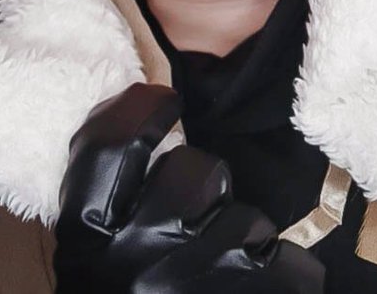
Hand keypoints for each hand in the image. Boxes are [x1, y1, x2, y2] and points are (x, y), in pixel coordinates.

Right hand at [52, 82, 323, 293]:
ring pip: (248, 221)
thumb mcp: (88, 256)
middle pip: (197, 172)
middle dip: (208, 186)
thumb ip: (108, 194)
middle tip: (196, 216)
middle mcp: (135, 256)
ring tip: (221, 270)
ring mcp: (190, 284)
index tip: (162, 101)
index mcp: (86, 236)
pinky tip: (263, 288)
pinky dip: (285, 276)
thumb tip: (148, 108)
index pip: (111, 143)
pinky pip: (289, 267)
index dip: (141, 109)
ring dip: (244, 239)